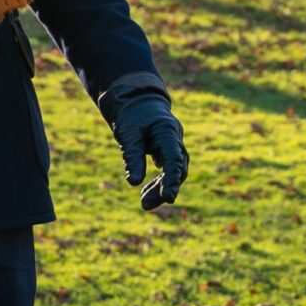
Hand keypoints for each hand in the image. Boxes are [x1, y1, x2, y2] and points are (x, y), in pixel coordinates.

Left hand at [110, 90, 188, 209]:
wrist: (135, 101)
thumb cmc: (131, 115)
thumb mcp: (128, 133)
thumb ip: (132, 156)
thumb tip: (134, 182)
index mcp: (167, 132)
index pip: (174, 159)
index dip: (172, 179)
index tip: (169, 198)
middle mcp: (175, 140)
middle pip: (178, 169)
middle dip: (164, 188)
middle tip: (145, 205)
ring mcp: (173, 146)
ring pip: (174, 172)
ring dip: (160, 189)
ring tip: (144, 204)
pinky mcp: (167, 152)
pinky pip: (167, 170)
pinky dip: (158, 183)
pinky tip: (146, 193)